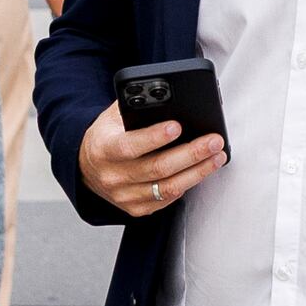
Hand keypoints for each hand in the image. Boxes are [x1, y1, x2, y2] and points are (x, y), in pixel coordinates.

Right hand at [77, 104, 224, 217]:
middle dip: (191, 153)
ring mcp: (125, 196)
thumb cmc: (106, 138)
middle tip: (213, 141)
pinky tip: (202, 170)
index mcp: (104, 149)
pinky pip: (168, 199)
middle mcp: (113, 176)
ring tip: (217, 156)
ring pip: (168, 187)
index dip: (155, 137)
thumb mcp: (111, 118)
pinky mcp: (137, 209)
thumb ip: (133, 106)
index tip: (178, 126)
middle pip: (158, 168)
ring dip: (198, 172)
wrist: (87, 169)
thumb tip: (164, 96)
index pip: (130, 145)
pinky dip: (189, 184)